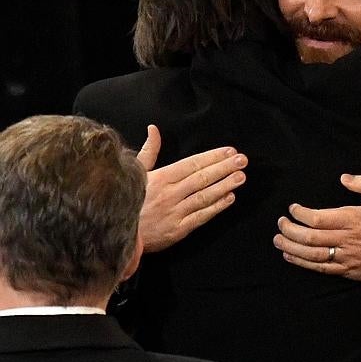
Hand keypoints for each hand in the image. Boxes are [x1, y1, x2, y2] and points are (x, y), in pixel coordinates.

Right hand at [137, 124, 247, 251]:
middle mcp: (169, 193)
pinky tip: (229, 198)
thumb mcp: (135, 172)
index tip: (230, 151)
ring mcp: (175, 212)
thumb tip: (154, 129)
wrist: (117, 233)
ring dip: (224, 185)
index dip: (213, 157)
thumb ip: (149, 150)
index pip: (192, 163)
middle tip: (243, 161)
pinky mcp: (178, 229)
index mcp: (161, 177)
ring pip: (204, 196)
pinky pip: (201, 216)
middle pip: (202, 178)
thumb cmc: (127, 200)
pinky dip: (216, 207)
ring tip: (240, 177)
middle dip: (224, 168)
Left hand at [273, 174, 360, 281]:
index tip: (292, 209)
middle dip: (289, 231)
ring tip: (278, 241)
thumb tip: (343, 178)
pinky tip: (292, 257)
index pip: (317, 217)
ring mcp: (348, 257)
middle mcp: (347, 239)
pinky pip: (322, 268)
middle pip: (310, 237)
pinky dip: (304, 263)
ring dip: (292, 248)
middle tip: (279, 224)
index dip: (299, 214)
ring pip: (312, 255)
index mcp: (354, 218)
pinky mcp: (350, 271)